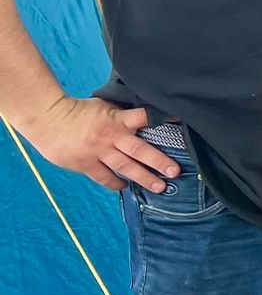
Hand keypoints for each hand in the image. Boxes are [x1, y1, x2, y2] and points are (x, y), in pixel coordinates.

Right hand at [23, 95, 178, 192]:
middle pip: (140, 151)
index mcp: (117, 120)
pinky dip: (115, 183)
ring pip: (125, 168)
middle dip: (159, 162)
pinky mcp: (85, 164)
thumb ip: (121, 115)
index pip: (144, 117)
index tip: (181, 121)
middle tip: (175, 172)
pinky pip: (104, 177)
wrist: (47, 119)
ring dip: (143, 178)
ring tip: (159, 187)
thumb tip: (142, 118)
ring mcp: (99, 152)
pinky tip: (125, 187)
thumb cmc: (77, 110)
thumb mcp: (104, 106)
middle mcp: (111, 137)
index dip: (162, 118)